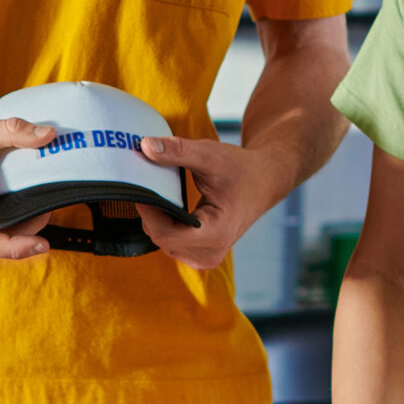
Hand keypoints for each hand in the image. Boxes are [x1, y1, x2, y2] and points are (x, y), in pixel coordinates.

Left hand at [136, 134, 288, 272]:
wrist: (264, 181)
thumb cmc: (240, 168)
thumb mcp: (209, 155)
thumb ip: (177, 151)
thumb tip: (145, 146)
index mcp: (215, 234)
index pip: (165, 233)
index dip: (147, 211)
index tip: (138, 189)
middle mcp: (211, 253)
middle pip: (162, 239)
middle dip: (151, 213)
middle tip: (148, 187)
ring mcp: (207, 258)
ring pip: (164, 243)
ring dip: (158, 220)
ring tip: (162, 196)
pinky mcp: (203, 255)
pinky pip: (172, 243)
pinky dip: (166, 226)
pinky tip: (171, 208)